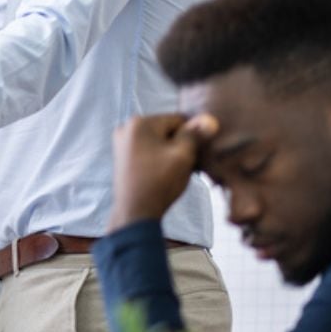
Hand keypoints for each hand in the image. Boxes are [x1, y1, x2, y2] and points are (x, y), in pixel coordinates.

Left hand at [109, 113, 218, 229]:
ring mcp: (121, 143)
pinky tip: (163, 173)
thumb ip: (195, 135)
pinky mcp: (122, 157)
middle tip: (185, 165)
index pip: (178, 120)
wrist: (135, 212)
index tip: (195, 153)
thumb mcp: (182, 155)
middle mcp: (126, 128)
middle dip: (179, 144)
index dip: (191, 136)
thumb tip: (209, 118)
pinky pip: (148, 150)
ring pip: (158, 141)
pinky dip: (158, 158)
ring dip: (170, 153)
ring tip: (173, 171)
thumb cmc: (159, 182)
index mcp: (139, 122)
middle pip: (166, 130)